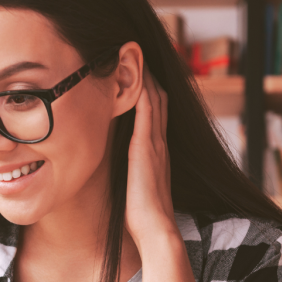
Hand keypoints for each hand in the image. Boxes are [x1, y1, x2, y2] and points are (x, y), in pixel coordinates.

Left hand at [125, 67, 178, 257]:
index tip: (139, 71)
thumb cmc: (141, 216)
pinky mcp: (146, 147)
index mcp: (157, 152)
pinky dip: (143, 89)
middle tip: (137, 52)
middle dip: (150, 75)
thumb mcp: (135, 187)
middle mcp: (159, 143)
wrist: (155, 229)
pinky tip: (136, 73)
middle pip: (160, 98)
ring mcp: (155, 143)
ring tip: (136, 52)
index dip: (150, 90)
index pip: (157, 112)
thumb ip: (131, 173)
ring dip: (147, 76)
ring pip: (156, 98)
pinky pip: (148, 109)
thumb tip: (121, 171)